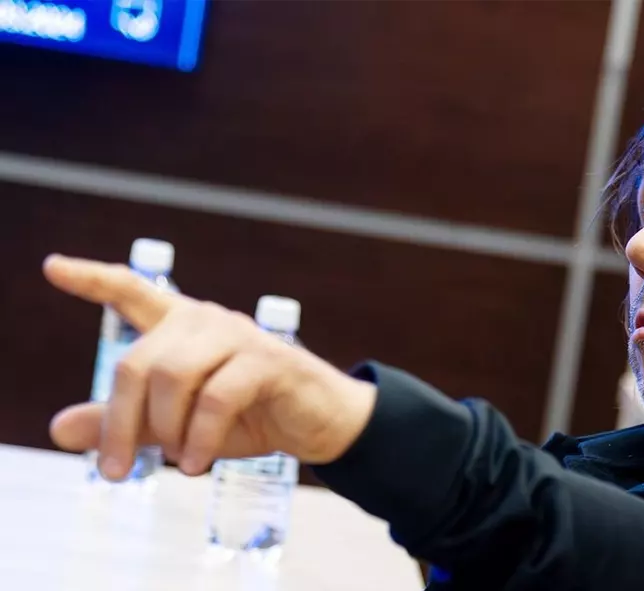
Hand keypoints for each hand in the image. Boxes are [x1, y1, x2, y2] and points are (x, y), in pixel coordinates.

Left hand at [43, 255, 377, 478]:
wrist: (317, 424)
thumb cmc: (248, 416)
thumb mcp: (177, 425)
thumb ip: (124, 423)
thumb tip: (58, 429)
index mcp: (182, 327)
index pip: (132, 291)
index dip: (92, 279)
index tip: (52, 267)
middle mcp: (206, 322)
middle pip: (138, 362)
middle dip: (120, 422)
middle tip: (114, 471)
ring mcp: (238, 337)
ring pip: (172, 377)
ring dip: (165, 430)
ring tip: (178, 463)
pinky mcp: (267, 361)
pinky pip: (216, 399)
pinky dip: (200, 437)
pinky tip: (197, 463)